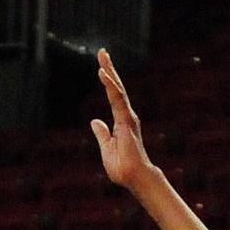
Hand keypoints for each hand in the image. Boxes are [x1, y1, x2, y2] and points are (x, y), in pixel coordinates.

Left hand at [90, 49, 158, 190]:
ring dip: (110, 73)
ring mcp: (128, 117)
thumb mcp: (106, 148)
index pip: (113, 96)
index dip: (108, 80)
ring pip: (118, 90)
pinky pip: (118, 100)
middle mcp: (126, 116)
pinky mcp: (127, 121)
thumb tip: (95, 122)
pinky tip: (104, 74)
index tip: (101, 66)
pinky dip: (111, 86)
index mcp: (121, 121)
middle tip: (102, 52)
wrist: (133, 177)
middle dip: (110, 69)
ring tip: (102, 57)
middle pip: (117, 88)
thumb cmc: (122, 167)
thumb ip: (102, 134)